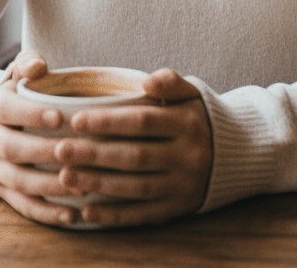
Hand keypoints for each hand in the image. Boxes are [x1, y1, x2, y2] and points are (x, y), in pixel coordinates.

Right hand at [0, 52, 87, 226]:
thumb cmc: (21, 90)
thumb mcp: (21, 71)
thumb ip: (28, 64)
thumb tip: (38, 66)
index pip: (7, 109)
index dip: (31, 114)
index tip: (60, 117)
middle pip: (11, 149)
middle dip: (43, 152)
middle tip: (73, 152)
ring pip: (17, 181)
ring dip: (48, 185)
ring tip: (79, 185)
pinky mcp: (3, 190)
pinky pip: (22, 205)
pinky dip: (46, 212)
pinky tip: (71, 214)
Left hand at [56, 68, 212, 227]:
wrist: (236, 152)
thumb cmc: (198, 116)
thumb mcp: (192, 92)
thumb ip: (170, 81)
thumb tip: (148, 82)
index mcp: (187, 123)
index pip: (143, 121)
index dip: (108, 121)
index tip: (76, 120)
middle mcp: (187, 155)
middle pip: (136, 156)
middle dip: (95, 154)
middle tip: (60, 150)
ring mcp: (183, 184)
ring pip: (136, 187)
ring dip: (98, 184)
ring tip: (66, 176)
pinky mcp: (179, 208)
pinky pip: (143, 214)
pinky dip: (115, 215)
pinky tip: (88, 211)